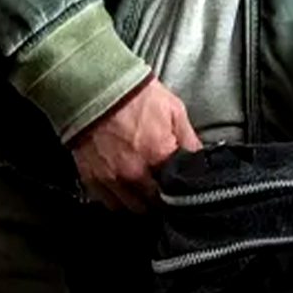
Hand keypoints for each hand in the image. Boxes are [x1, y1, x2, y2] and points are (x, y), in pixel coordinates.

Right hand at [70, 81, 201, 210]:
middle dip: (161, 197)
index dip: (180, 189)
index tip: (180, 185)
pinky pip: (108, 202)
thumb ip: (189, 138)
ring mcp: (110, 178)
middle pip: (154, 204)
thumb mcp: (173, 108)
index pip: (178, 191)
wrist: (93, 85)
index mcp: (157, 155)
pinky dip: (117, 198)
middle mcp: (133, 172)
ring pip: (131, 208)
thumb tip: (201, 159)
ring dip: (139, 201)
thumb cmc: (133, 93)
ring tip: (143, 186)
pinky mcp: (91, 177)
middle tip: (162, 185)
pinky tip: (123, 185)